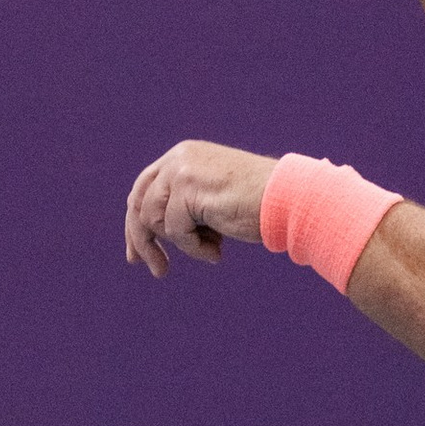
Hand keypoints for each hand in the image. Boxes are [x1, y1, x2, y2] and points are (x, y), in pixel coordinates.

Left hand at [124, 140, 276, 279]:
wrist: (288, 198)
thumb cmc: (259, 203)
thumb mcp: (214, 198)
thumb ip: (186, 204)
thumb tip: (155, 231)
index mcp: (183, 155)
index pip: (143, 189)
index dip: (136, 223)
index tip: (137, 254)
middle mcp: (178, 158)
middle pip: (138, 204)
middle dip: (143, 241)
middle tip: (156, 269)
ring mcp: (181, 171)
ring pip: (154, 221)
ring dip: (184, 245)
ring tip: (214, 248)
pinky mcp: (188, 190)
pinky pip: (176, 232)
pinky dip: (196, 248)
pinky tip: (218, 251)